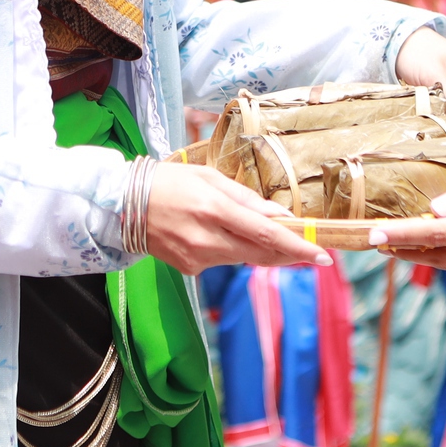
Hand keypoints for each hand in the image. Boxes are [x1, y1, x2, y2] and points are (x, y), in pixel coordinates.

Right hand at [145, 162, 336, 276]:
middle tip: (314, 252)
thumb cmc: (168, 181)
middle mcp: (208, 238)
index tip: (323, 255)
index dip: (299, 247)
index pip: (268, 234)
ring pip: (243, 259)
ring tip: (263, 234)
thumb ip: (246, 199)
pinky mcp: (189, 269)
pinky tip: (217, 234)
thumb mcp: (209, 177)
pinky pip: (222, 261)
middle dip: (291, 254)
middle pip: (262, 254)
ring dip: (260, 249)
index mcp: (215, 209)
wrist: (122, 205)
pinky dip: (231, 250)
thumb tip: (280, 216)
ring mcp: (197, 258)